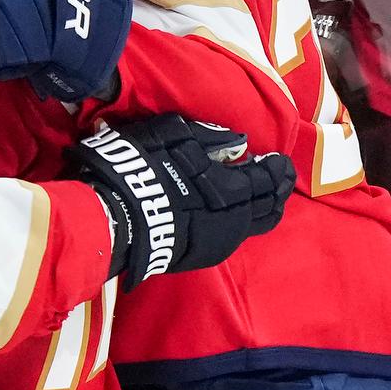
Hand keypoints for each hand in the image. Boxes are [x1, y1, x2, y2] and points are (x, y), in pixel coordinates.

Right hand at [66, 115, 296, 284]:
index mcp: (234, 190)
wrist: (111, 218)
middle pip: (269, 207)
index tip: (278, 158)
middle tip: (279, 178)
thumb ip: (210, 137)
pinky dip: (242, 221)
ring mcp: (218, 242)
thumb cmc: (142, 167)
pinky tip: (232, 211)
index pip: (269, 179)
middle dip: (277, 190)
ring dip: (262, 208)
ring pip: (254, 226)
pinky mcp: (200, 255)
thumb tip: (238, 144)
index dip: (277, 167)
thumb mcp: (173, 134)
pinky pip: (233, 236)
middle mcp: (235, 221)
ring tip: (261, 196)